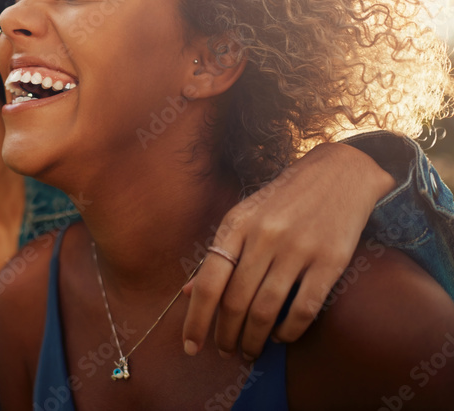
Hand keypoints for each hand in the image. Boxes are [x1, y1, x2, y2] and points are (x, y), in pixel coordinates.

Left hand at [181, 142, 395, 360]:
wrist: (338, 174)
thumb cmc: (283, 199)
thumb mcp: (243, 216)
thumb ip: (218, 254)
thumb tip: (187, 292)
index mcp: (236, 225)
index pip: (208, 281)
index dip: (196, 319)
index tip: (190, 346)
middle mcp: (263, 237)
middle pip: (235, 301)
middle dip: (226, 335)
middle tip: (225, 351)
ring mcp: (297, 249)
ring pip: (266, 309)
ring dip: (254, 339)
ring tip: (249, 351)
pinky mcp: (330, 261)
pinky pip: (304, 309)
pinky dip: (288, 331)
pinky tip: (280, 337)